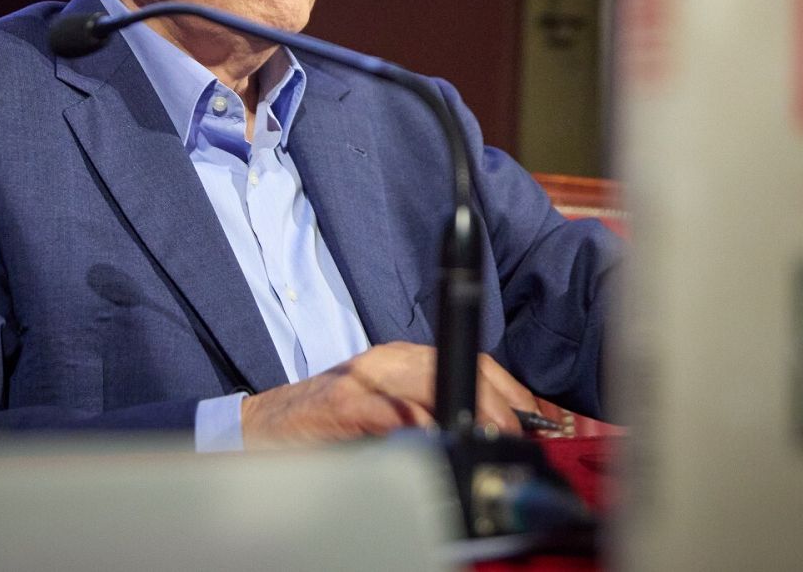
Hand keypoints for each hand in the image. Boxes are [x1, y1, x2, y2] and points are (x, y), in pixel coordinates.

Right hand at [238, 342, 537, 446]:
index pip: (474, 362)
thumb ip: (432, 414)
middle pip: (461, 368)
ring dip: (469, 414)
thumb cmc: (328, 426)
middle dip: (500, 406)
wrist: (262, 429)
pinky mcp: (342, 405)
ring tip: (490, 440)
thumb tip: (494, 438)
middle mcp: (387, 361)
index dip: (513, 392)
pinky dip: (420, 427)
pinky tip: (439, 442)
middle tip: (520, 438)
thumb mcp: (389, 413)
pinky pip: (391, 412)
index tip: (540, 421)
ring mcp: (364, 380)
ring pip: (432, 385)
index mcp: (403, 359)